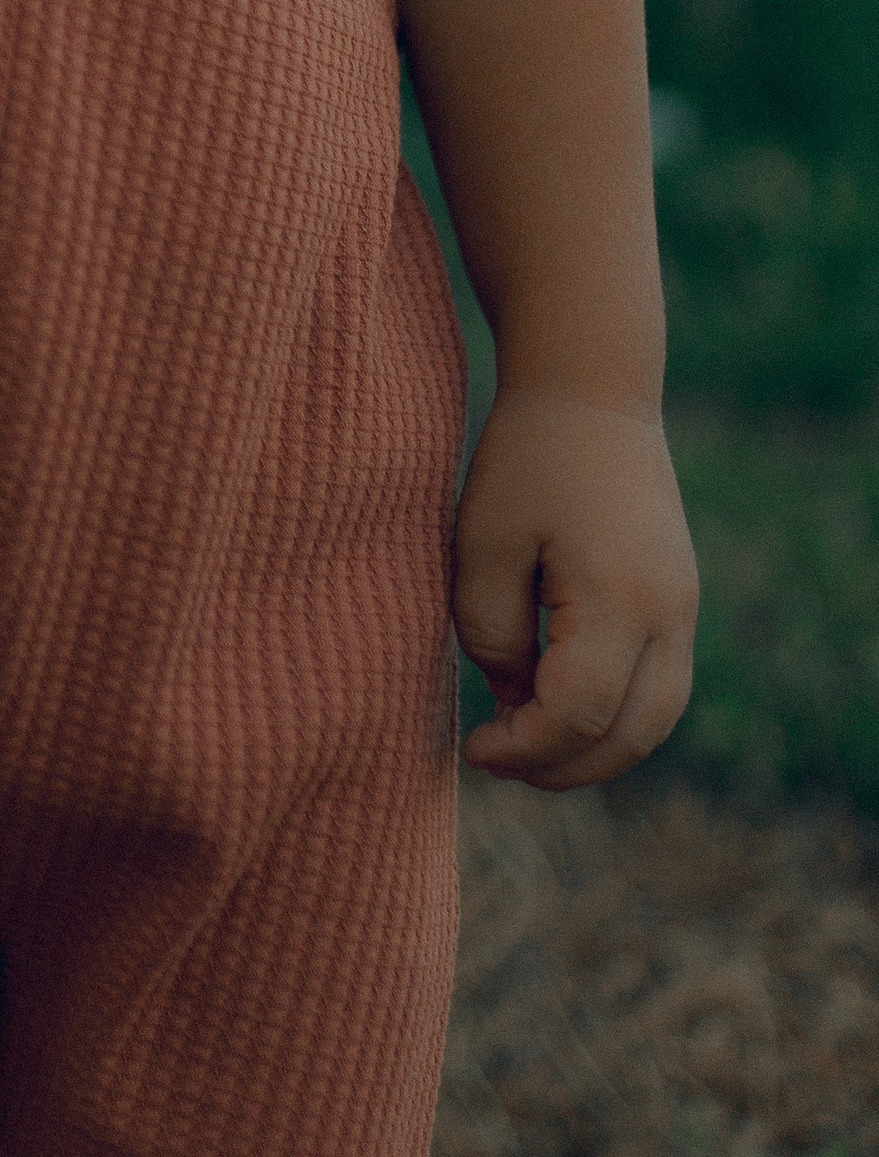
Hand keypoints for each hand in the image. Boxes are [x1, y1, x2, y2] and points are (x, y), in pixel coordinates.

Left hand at [454, 389, 697, 787]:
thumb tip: (514, 700)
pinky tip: (558, 708)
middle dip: (561, 767)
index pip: (578, 715)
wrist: (591, 389)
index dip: (524, 749)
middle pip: (629, 736)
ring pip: (654, 721)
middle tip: (498, 762)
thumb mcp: (483, 543)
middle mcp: (668, 614)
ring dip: (595, 751)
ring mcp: (683, 608)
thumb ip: (490, 633)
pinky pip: (659, 688)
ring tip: (527, 747)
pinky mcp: (679, 599)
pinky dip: (616, 717)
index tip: (473, 750)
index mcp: (620, 599)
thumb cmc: (525, 458)